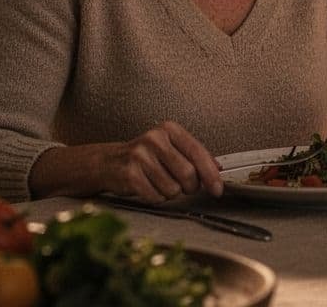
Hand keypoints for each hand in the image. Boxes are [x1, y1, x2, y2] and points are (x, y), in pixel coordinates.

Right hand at [31, 120, 223, 203]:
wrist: (107, 162)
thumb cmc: (145, 157)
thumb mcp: (171, 148)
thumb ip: (196, 156)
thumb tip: (219, 169)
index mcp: (169, 129)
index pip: (198, 153)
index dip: (211, 175)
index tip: (218, 190)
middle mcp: (155, 139)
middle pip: (188, 174)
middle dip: (189, 187)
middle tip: (181, 185)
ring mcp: (140, 155)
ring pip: (173, 189)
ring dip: (170, 193)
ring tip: (158, 182)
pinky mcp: (129, 173)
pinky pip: (156, 197)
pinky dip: (156, 198)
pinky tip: (147, 188)